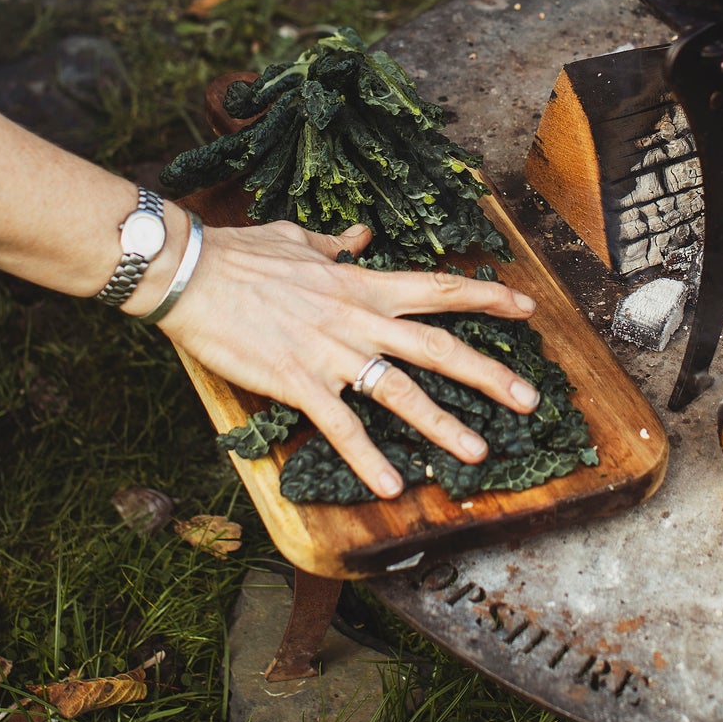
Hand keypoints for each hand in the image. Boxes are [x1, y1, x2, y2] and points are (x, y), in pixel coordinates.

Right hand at [145, 221, 542, 499]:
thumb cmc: (240, 253)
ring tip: (477, 452)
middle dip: (489, 375)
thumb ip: (335, 243)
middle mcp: (359, 318)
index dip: (486, 298)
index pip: (438, 289)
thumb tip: (360, 235)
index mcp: (361, 283)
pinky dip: (368, 458)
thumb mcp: (297, 239)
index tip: (526, 309)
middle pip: (438, 347)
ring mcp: (332, 352)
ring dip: (443, 425)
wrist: (192, 273)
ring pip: (401, 392)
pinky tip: (390, 486)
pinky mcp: (299, 382)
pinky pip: (342, 426)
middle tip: (530, 400)